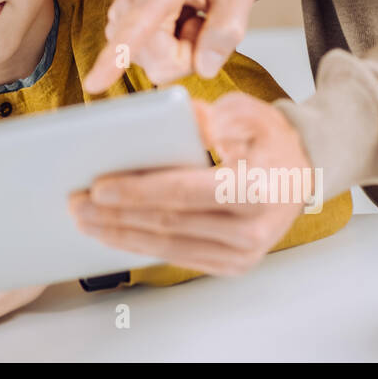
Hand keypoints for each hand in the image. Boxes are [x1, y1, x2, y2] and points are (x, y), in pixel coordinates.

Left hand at [68, 94, 310, 274]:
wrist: (301, 174)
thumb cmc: (269, 140)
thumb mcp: (250, 113)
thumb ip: (217, 115)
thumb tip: (186, 119)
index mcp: (255, 189)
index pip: (186, 192)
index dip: (139, 192)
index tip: (98, 187)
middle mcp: (252, 230)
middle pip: (169, 223)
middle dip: (115, 214)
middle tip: (76, 203)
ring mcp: (243, 254)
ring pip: (168, 246)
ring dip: (120, 234)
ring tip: (84, 220)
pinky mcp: (233, 265)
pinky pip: (178, 255)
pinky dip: (141, 245)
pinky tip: (113, 233)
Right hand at [83, 0, 255, 91]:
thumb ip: (228, 27)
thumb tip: (204, 67)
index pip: (134, 30)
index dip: (114, 59)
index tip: (93, 83)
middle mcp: (128, 5)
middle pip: (161, 64)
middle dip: (190, 53)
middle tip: (199, 19)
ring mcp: (117, 19)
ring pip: (155, 65)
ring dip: (178, 49)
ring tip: (185, 15)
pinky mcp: (115, 29)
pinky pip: (148, 60)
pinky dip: (166, 48)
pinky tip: (172, 21)